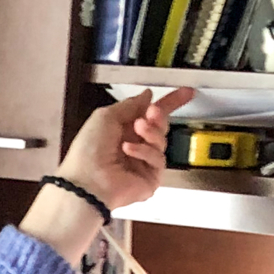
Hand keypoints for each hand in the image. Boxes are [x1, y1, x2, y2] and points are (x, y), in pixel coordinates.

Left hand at [61, 86, 195, 210]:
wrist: (87, 181)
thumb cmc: (88, 151)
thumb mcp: (106, 116)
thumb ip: (130, 105)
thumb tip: (146, 96)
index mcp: (123, 130)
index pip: (151, 114)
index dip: (169, 102)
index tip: (186, 93)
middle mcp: (134, 146)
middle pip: (160, 126)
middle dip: (159, 116)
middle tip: (152, 113)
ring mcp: (142, 164)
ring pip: (161, 141)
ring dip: (151, 132)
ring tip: (139, 129)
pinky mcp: (150, 179)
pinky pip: (158, 159)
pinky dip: (144, 151)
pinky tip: (129, 150)